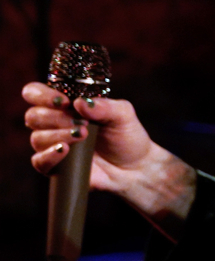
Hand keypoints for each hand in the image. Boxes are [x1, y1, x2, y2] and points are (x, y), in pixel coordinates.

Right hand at [21, 81, 195, 236]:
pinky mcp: (55, 167)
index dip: (42, 94)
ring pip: (37, 138)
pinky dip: (50, 155)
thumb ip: (104, 106)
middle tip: (83, 124)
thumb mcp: (123, 115)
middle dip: (57, 118)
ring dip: (59, 135)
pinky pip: (39, 161)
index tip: (63, 101)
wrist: (135, 167)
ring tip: (83, 136)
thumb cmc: (127, 136)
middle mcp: (54, 123)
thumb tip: (81, 103)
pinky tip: (65, 151)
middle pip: (34, 115)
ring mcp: (52, 145)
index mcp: (66, 105)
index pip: (35, 93)